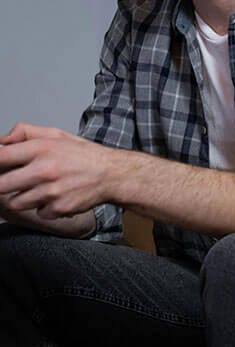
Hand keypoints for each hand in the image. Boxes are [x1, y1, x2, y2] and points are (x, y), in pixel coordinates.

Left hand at [0, 123, 115, 220]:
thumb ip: (25, 133)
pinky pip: (38, 213)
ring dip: (23, 198)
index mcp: (42, 148)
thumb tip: (0, 141)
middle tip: (14, 181)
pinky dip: (44, 208)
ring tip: (38, 189)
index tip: (0, 167)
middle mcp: (45, 170)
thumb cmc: (83, 155)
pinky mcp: (59, 208)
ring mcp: (51, 191)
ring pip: (15, 203)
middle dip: (3, 185)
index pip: (0, 157)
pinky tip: (55, 198)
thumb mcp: (56, 135)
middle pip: (0, 185)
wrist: (112, 174)